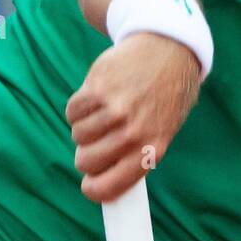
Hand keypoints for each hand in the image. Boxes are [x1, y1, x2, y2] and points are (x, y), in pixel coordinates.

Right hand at [66, 32, 201, 201]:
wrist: (168, 51)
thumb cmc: (164, 97)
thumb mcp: (162, 132)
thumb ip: (136, 157)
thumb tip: (104, 181)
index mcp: (151, 150)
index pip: (109, 186)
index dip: (93, 190)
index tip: (89, 185)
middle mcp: (132, 133)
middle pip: (86, 161)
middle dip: (86, 156)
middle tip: (97, 143)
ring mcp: (114, 110)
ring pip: (78, 135)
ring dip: (84, 128)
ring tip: (103, 115)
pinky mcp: (97, 87)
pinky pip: (72, 111)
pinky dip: (79, 108)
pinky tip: (96, 99)